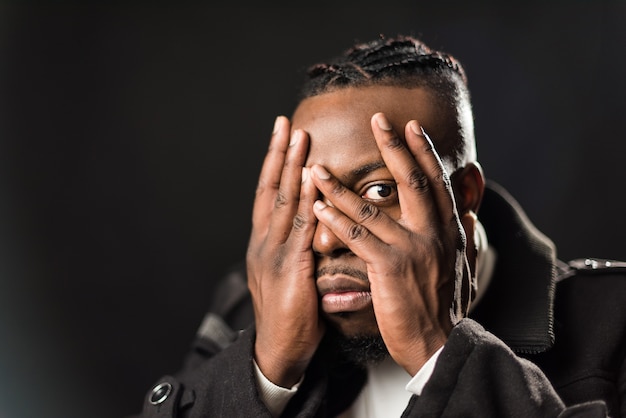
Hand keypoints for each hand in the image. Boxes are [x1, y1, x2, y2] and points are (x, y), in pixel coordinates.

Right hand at [246, 116, 323, 386]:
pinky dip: (305, 200)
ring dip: (291, 168)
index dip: (273, 165)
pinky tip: (311, 179)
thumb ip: (300, 250)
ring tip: (299, 138)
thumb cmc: (291, 315)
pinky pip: (299, 228)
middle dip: (278, 156)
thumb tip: (318, 230)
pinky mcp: (289, 268)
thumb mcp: (292, 276)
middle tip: (285, 125)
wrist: (279, 350)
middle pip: (270, 191)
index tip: (280, 138)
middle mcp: (263, 242)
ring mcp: (273, 254)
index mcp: (264, 243)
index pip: (267, 196)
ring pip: (282, 202)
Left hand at [310, 113, 472, 374]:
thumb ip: (466, 241)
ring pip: (372, 209)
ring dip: (339, 187)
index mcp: (450, 232)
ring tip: (316, 168)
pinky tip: (316, 207)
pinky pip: (358, 238)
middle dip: (394, 147)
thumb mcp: (464, 270)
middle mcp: (434, 234)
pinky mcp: (390, 268)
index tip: (412, 126)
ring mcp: (413, 249)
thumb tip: (471, 217)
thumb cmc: (447, 310)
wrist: (441, 345)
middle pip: (413, 181)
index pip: (438, 183)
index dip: (424, 152)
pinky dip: (335, 220)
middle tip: (378, 119)